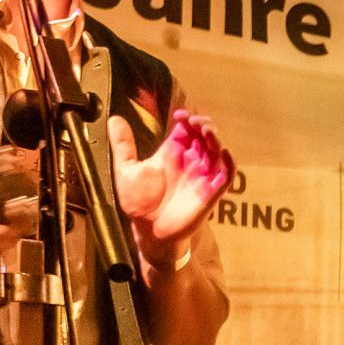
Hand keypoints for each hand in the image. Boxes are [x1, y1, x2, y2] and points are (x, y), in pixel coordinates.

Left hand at [111, 110, 232, 268]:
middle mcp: (189, 161)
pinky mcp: (210, 192)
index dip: (188, 117)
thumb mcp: (126, 170)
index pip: (186, 128)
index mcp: (172, 152)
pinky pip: (226, 175)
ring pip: (217, 150)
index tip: (181, 114)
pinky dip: (229, 163)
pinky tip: (224, 153)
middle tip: (195, 121)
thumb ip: (123, 145)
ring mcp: (202, 175)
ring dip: (215, 138)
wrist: (148, 230)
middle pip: (205, 135)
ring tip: (206, 131)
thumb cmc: (139, 203)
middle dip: (204, 124)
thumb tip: (114, 119)